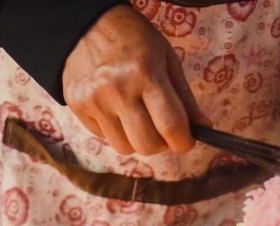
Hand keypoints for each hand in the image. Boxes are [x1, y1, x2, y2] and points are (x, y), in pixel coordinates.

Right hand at [62, 5, 206, 154]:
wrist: (86, 24)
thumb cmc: (133, 38)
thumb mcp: (166, 58)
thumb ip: (184, 96)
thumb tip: (203, 127)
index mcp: (145, 73)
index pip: (171, 126)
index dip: (184, 142)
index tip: (187, 140)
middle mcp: (117, 89)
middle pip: (147, 145)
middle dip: (161, 144)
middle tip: (163, 130)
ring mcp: (94, 100)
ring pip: (124, 148)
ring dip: (137, 140)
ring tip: (138, 119)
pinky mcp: (77, 106)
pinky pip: (104, 137)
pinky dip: (116, 131)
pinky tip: (116, 110)